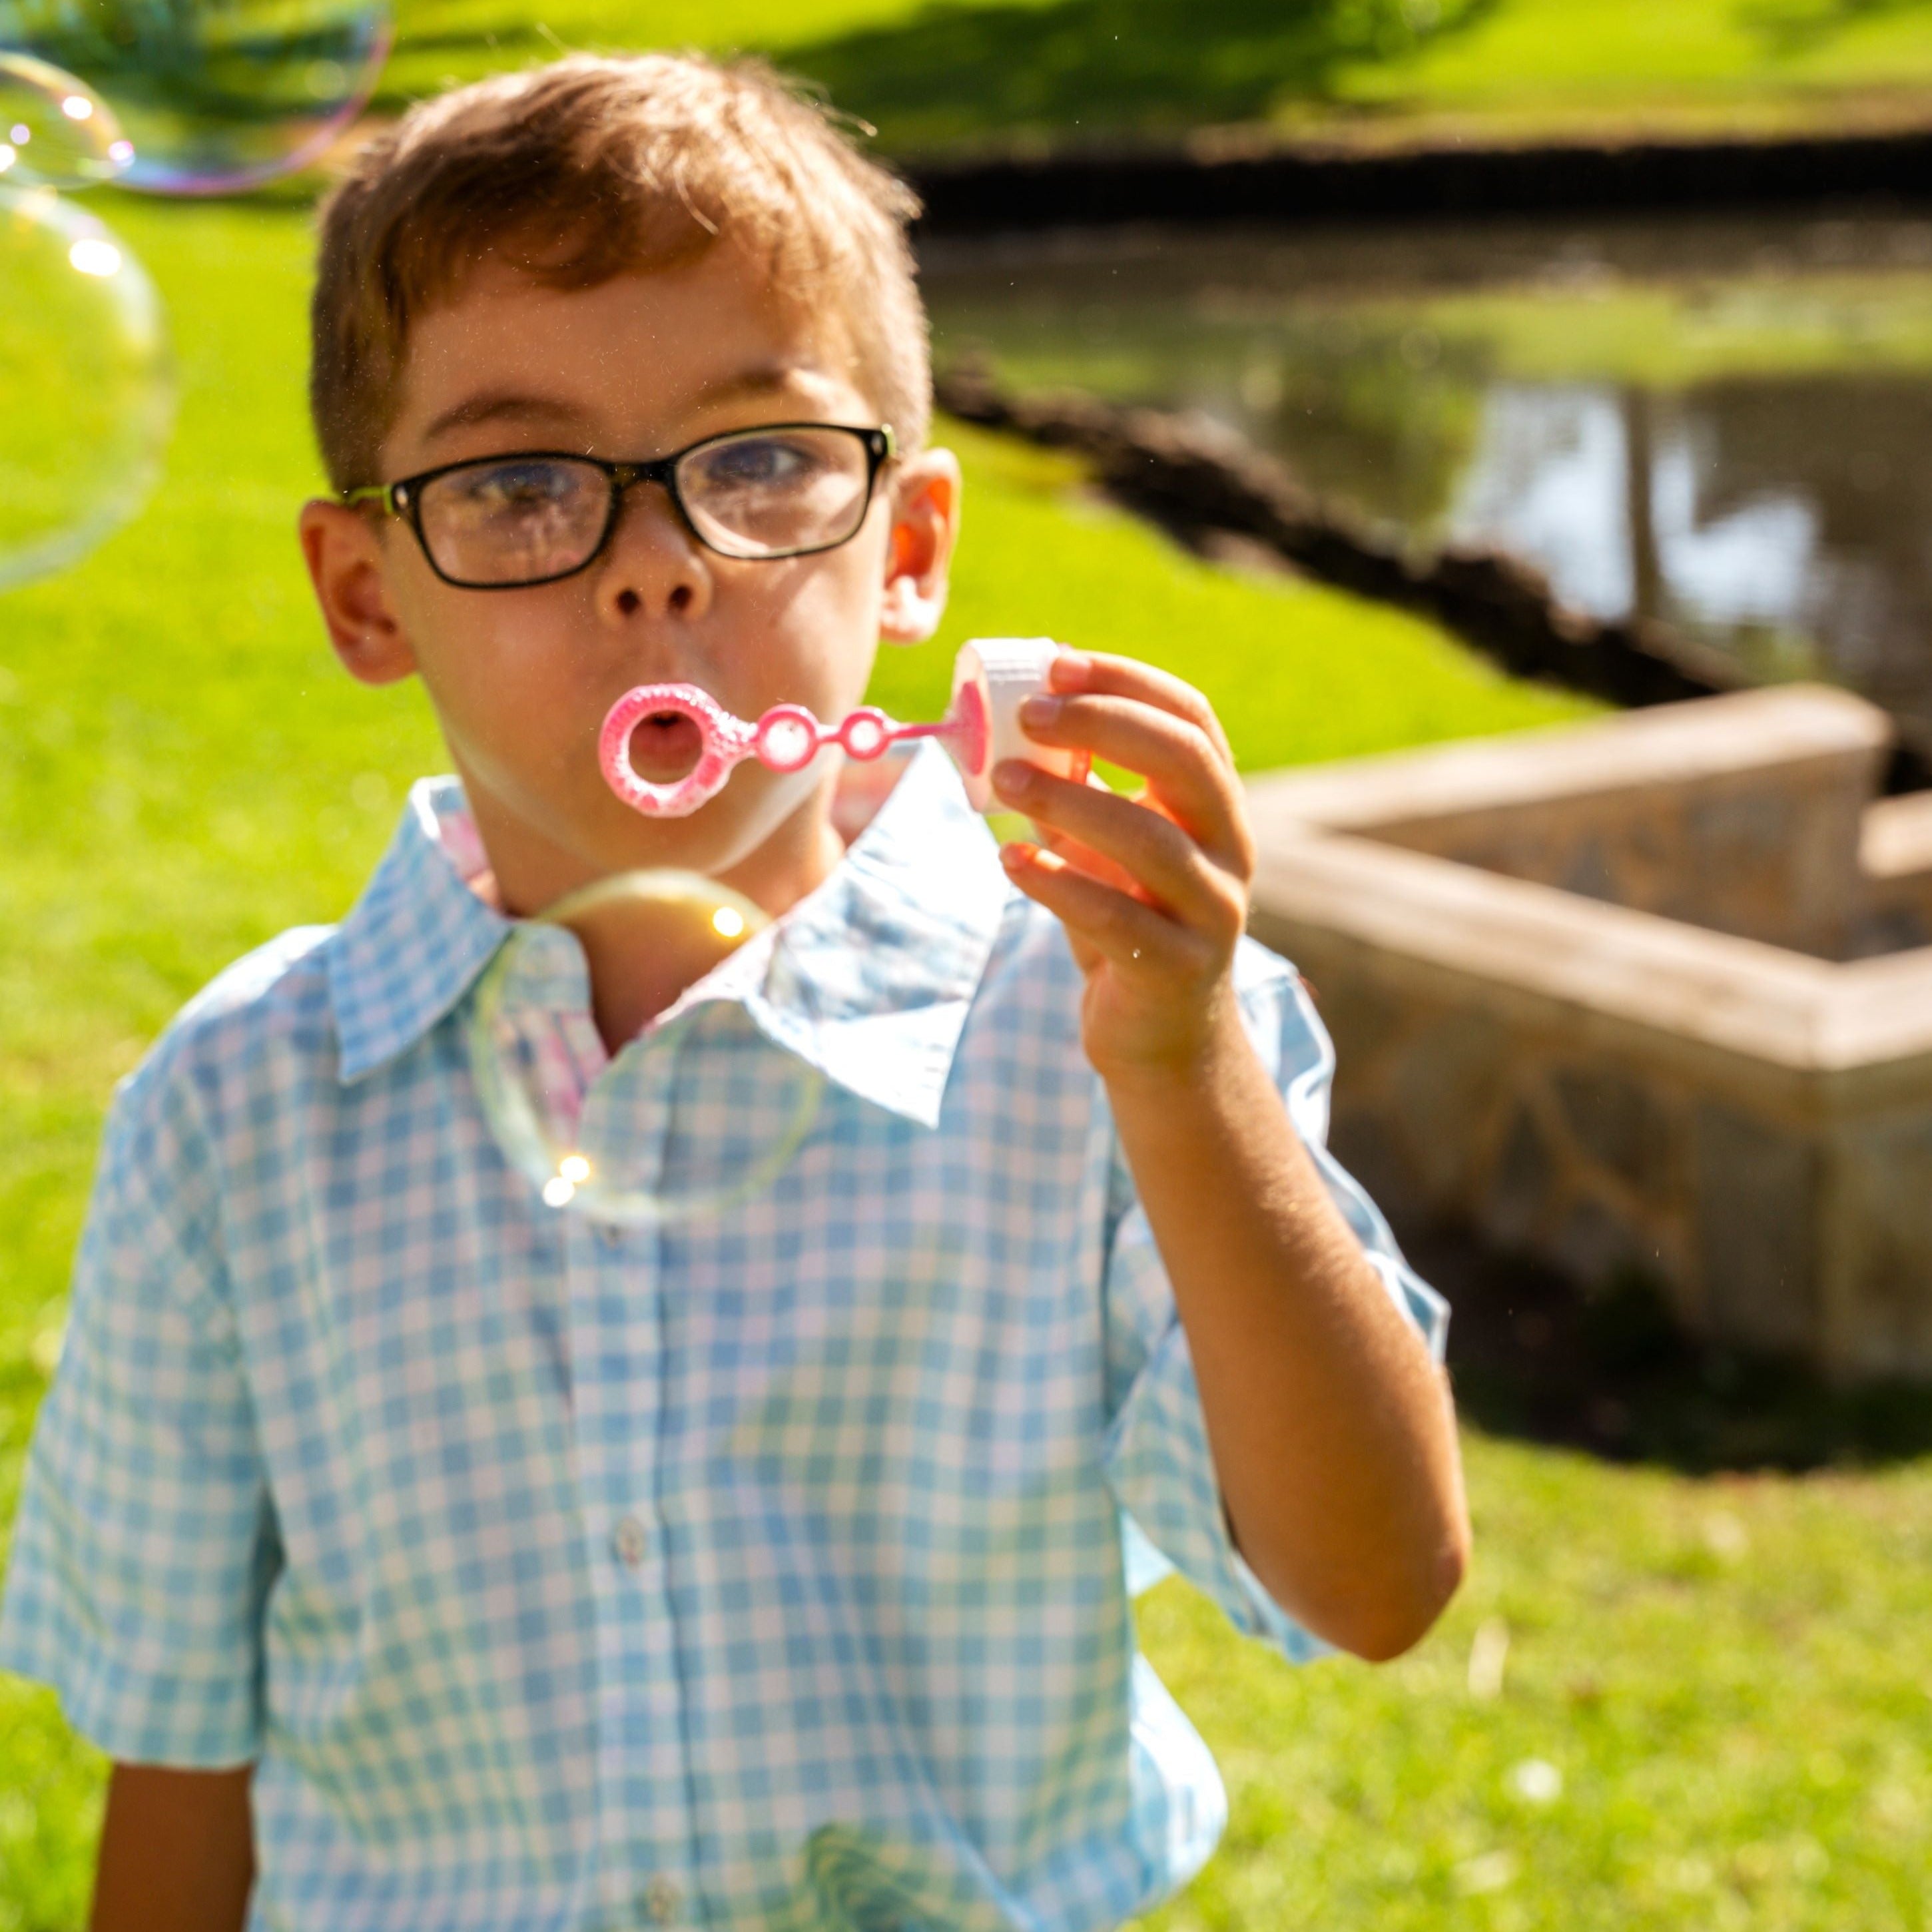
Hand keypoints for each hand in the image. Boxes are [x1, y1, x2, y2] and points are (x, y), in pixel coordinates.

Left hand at [994, 650, 1255, 1085]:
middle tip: (1028, 713)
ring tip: (1002, 780)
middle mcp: (1230, 849)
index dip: (1128, 681)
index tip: (1057, 662)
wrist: (1158, 1036)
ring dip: (1069, 800)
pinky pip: (1114, 917)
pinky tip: (1011, 861)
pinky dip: (1057, 882)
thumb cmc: (1126, 919)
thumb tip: (1012, 715)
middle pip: (1185, 761)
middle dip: (1105, 724)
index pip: (1192, 718)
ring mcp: (1211, 911)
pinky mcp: (1176, 970)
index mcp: (1216, 805)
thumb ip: (1079, 785)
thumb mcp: (1105, 844)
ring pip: (1150, 840)